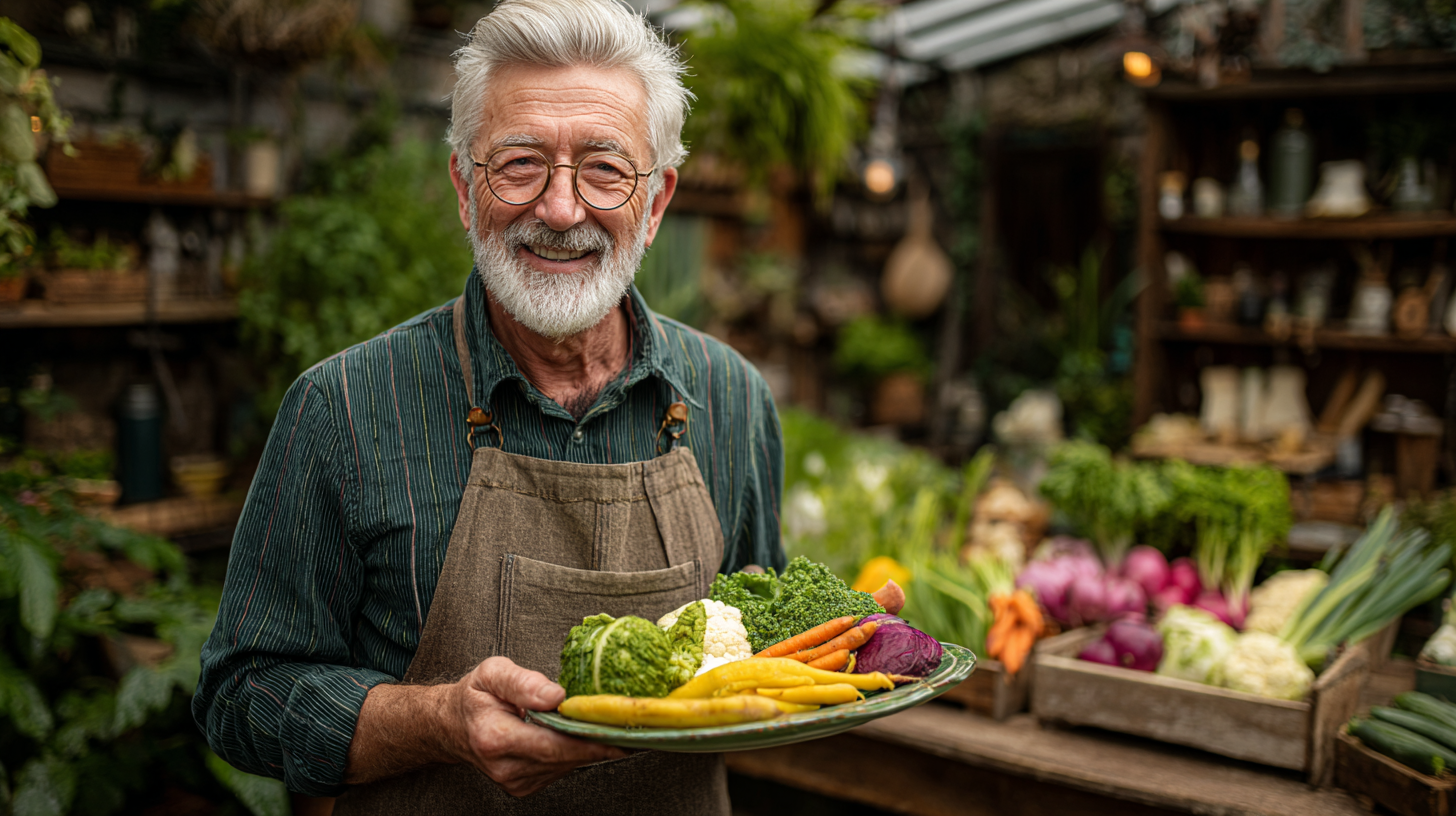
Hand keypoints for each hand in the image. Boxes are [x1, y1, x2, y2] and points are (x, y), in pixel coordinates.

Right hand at [443, 656, 628, 796]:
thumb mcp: (492, 673)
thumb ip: (523, 682)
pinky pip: (559, 769)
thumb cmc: (474, 697)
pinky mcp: (523, 786)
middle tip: (629, 725)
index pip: (552, 744)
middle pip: (564, 757)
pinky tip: (580, 736)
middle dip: (597, 742)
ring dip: (587, 747)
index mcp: (495, 737)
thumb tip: (557, 695)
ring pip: (565, 765)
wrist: (452, 726)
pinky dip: (573, 753)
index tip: (618, 732)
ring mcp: (514, 781)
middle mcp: (505, 766)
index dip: (588, 740)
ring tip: (608, 725)